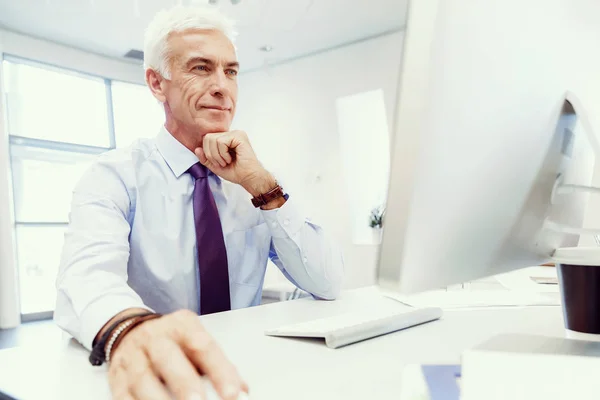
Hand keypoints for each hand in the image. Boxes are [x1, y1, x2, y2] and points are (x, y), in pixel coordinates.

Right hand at [108, 309, 247, 399]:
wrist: (128, 330)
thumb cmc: (170, 340)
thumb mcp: (196, 341)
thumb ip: (219, 364)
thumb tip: (242, 389)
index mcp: (181, 326)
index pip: (203, 346)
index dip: (219, 370)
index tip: (234, 394)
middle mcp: (155, 338)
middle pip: (168, 358)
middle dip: (185, 384)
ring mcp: (133, 358)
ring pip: (142, 379)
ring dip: (159, 399)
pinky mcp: (117, 379)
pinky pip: (125, 395)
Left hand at [195, 131, 275, 196]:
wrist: (248, 178)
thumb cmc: (236, 172)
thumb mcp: (215, 166)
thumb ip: (205, 158)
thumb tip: (196, 149)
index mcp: (226, 139)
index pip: (207, 139)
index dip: (207, 153)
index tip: (218, 163)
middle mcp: (231, 134)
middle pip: (208, 137)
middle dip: (211, 154)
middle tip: (222, 163)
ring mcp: (236, 133)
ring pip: (213, 139)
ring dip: (217, 155)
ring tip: (226, 161)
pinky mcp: (239, 136)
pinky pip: (221, 141)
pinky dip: (223, 153)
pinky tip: (231, 158)